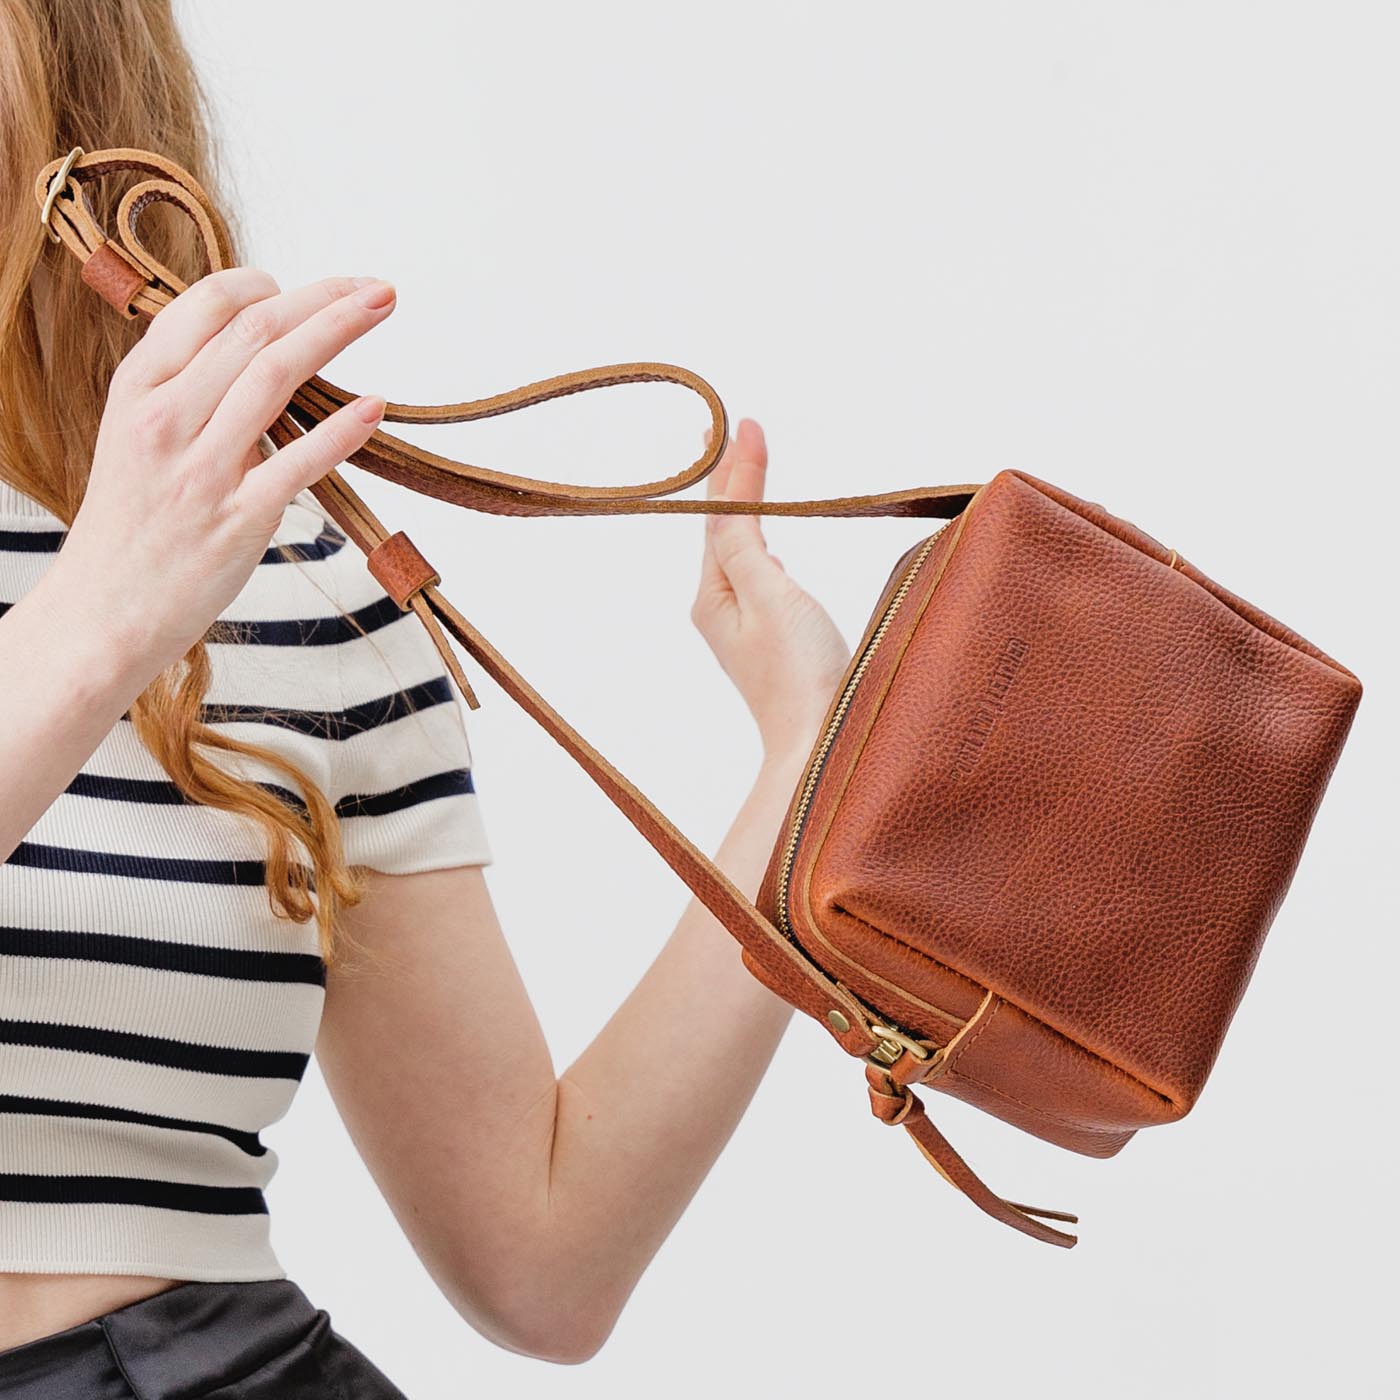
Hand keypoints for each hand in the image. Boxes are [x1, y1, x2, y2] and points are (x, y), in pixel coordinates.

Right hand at [53, 268, 396, 673]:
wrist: (104, 611)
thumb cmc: (130, 527)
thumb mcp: (135, 438)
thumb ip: (187, 392)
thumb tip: (253, 352)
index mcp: (138, 389)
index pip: (204, 307)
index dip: (263, 286)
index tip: (302, 288)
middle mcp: (166, 419)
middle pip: (254, 332)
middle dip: (322, 299)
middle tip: (374, 286)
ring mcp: (203, 469)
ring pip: (275, 377)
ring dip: (336, 333)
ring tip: (381, 309)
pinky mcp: (238, 519)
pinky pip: (298, 463)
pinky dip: (340, 431)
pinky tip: (375, 407)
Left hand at [690, 419, 849, 763]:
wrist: (821, 749)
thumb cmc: (798, 676)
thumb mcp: (769, 596)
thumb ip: (746, 541)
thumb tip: (727, 492)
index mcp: (713, 597)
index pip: (723, 517)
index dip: (735, 469)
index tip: (744, 422)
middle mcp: (722, 610)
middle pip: (726, 531)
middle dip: (732, 483)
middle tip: (730, 433)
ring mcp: (748, 629)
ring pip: (743, 553)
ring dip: (745, 510)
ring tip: (742, 471)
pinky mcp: (775, 643)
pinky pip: (761, 578)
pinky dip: (763, 544)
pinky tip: (767, 544)